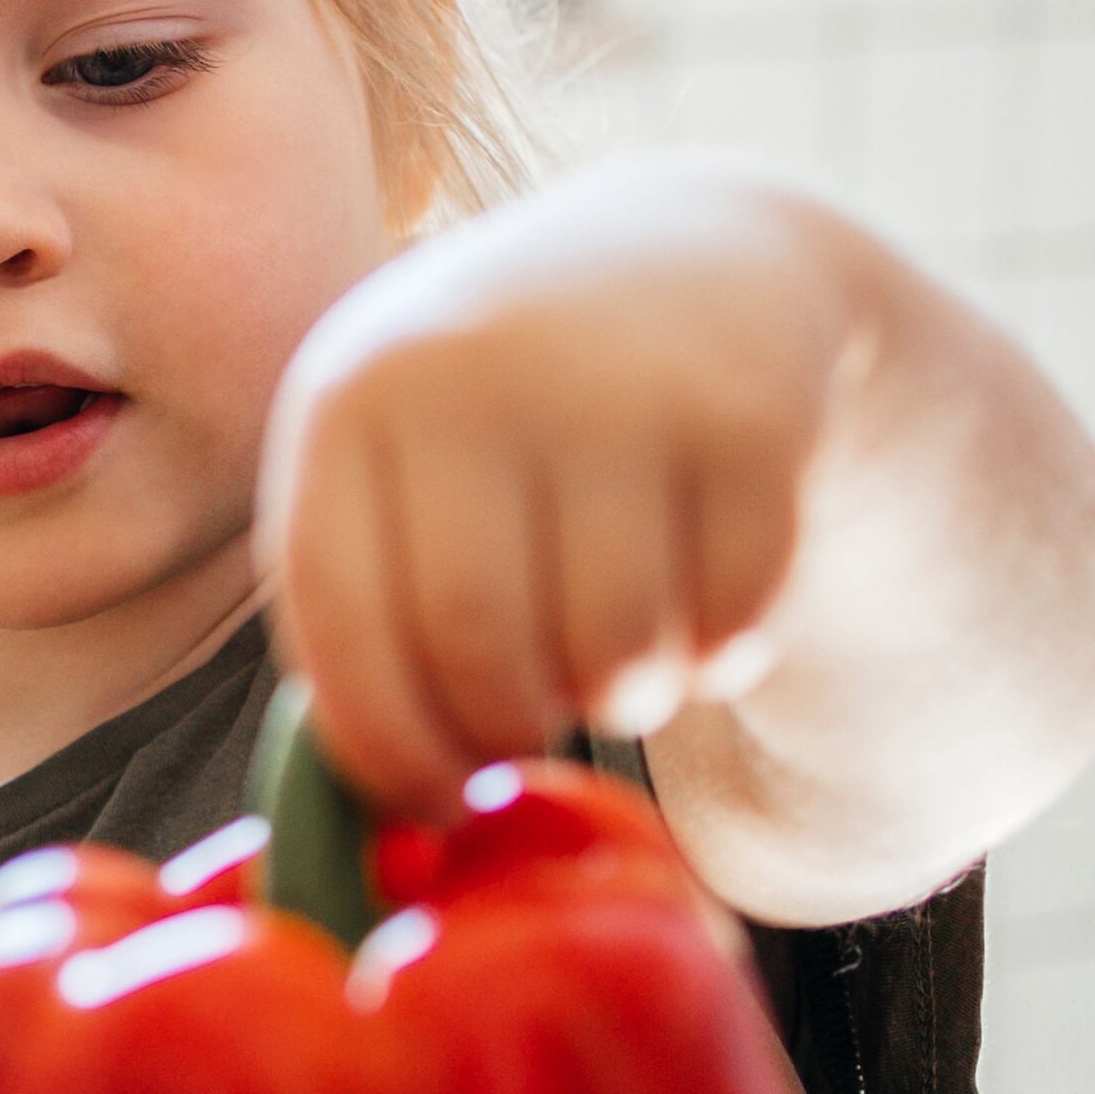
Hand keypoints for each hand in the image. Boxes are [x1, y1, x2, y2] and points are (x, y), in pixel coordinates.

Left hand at [256, 160, 1094, 922]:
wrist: (680, 259)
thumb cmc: (496, 419)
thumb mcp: (396, 468)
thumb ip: (364, 616)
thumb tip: (376, 834)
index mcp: (350, 401)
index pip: (343, 632)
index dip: (388, 753)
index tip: (431, 800)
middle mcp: (472, 373)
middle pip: (481, 655)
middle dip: (507, 733)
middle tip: (529, 725)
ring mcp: (616, 385)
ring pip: (615, 654)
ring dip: (620, 699)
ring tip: (611, 648)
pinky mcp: (751, 415)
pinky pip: (731, 625)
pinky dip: (718, 656)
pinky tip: (695, 597)